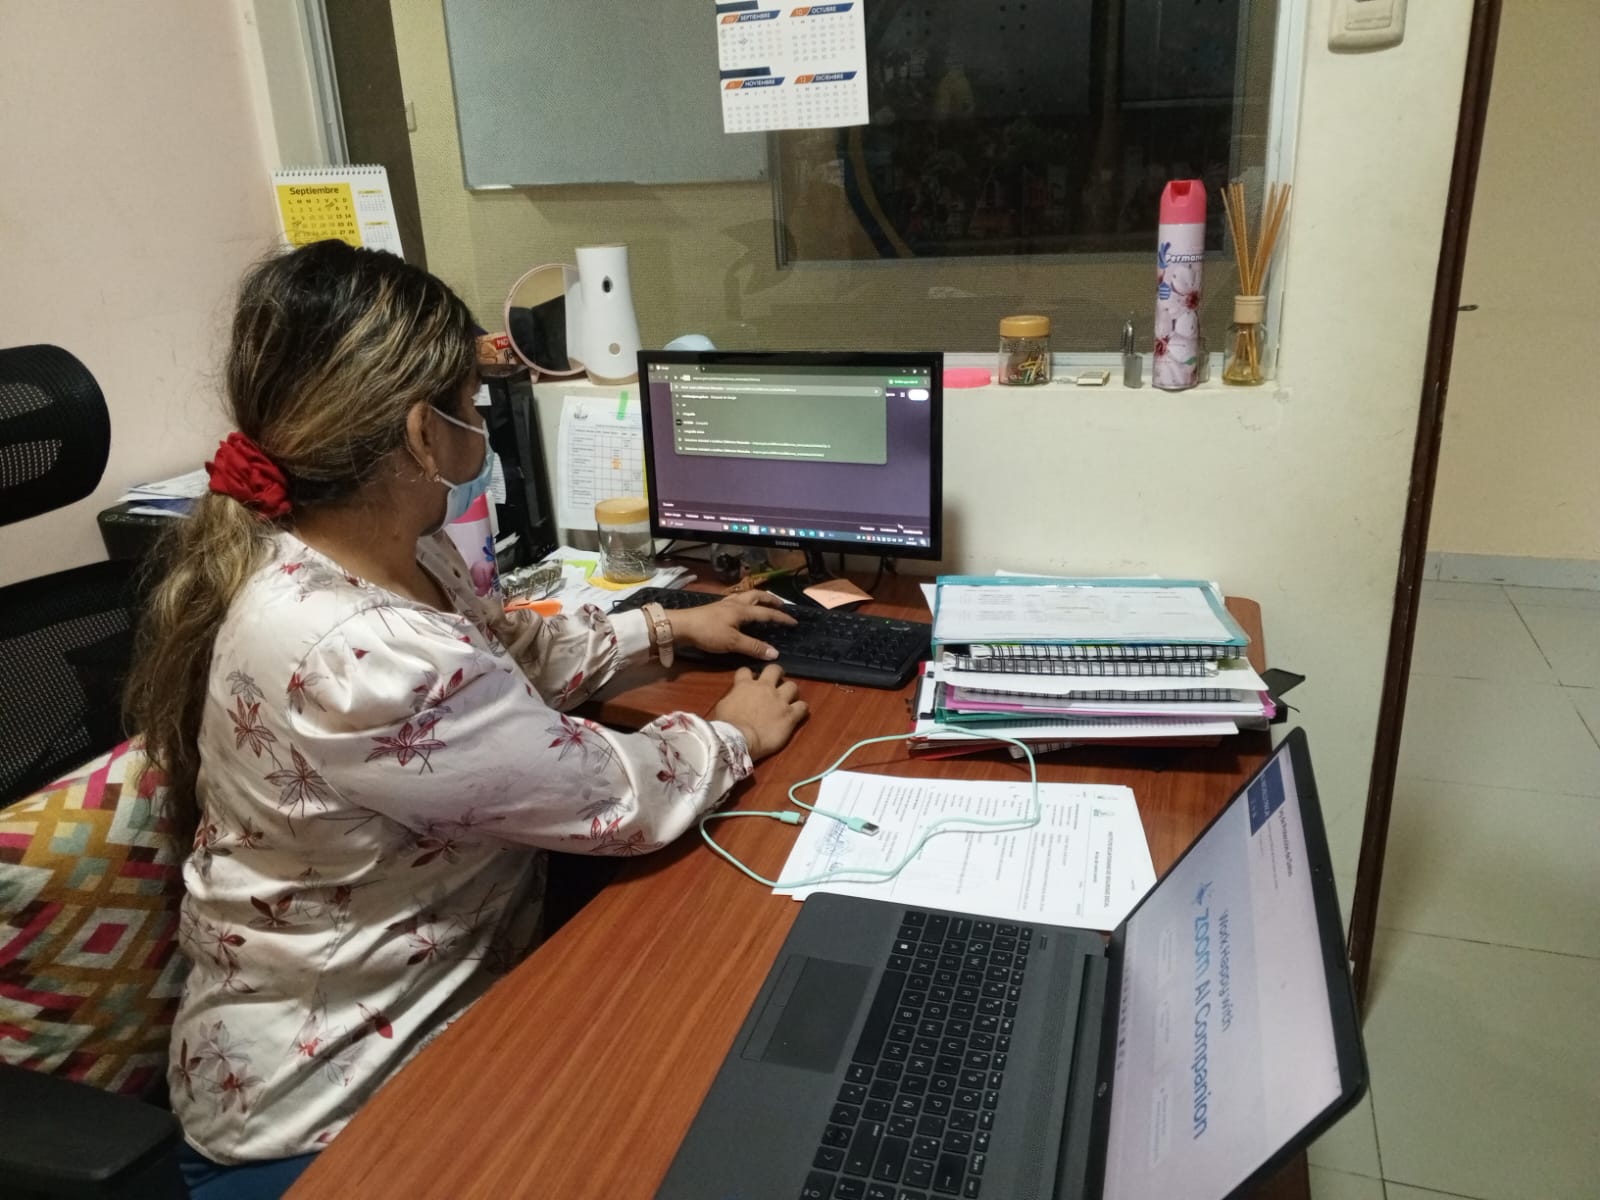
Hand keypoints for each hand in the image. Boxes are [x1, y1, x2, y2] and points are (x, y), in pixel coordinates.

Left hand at [668, 590, 797, 660]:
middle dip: (771, 600)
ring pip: (746, 596)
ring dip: (758, 598)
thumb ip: (754, 647)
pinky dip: (745, 601)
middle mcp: (736, 604)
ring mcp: (724, 604)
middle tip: (781, 605)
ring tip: (764, 602)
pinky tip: (741, 607)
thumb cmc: (708, 633)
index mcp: (743, 611)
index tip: (794, 622)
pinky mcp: (716, 608)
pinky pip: (736, 600)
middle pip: (757, 596)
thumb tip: (775, 653)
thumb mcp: (733, 642)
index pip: (767, 613)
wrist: (682, 626)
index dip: (781, 618)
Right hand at [711, 664, 808, 760]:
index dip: (748, 675)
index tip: (750, 681)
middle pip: (775, 669)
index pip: (746, 670)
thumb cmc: (726, 725)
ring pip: (792, 685)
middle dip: (777, 673)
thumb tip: (735, 697)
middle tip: (776, 681)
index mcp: (745, 685)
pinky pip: (803, 707)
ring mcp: (780, 700)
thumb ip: (732, 697)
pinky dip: (801, 708)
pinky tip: (798, 712)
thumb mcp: (722, 706)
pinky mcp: (790, 715)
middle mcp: (765, 688)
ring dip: (791, 691)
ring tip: (789, 698)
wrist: (739, 739)